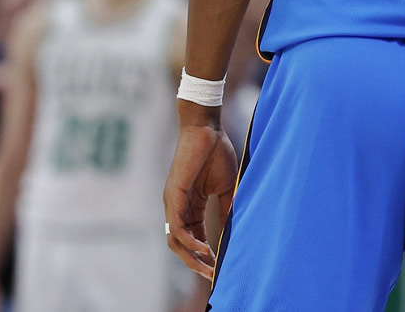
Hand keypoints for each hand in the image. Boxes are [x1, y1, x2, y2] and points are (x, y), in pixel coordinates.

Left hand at [164, 108, 237, 278]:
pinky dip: (189, 241)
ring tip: (209, 266)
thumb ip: (226, 210)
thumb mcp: (225, 188)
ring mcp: (173, 203)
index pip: (195, 238)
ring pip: (176, 241)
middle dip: (197, 263)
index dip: (206, 254)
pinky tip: (204, 248)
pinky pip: (177, 227)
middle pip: (182, 245)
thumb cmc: (217, 153)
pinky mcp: (173, 196)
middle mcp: (178, 208)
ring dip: (191, 257)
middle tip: (213, 274)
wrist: (207, 129)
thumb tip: (231, 232)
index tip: (220, 266)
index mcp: (191, 206)